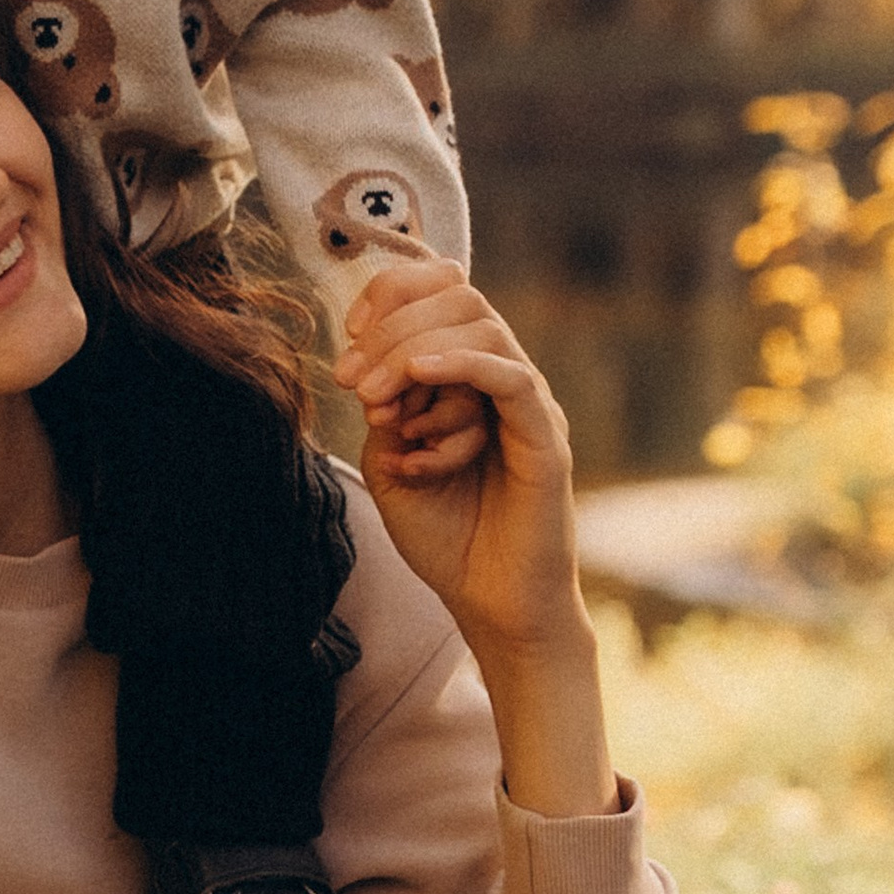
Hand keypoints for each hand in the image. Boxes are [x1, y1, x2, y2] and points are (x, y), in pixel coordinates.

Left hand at [335, 262, 587, 660]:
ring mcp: (527, 404)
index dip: (393, 292)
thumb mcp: (390, 464)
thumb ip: (384, 410)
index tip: (349, 332)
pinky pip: (511, 377)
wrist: (490, 602)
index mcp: (466, 377)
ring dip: (414, 354)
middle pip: (459, 298)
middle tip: (352, 380)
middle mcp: (501, 379)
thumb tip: (371, 368)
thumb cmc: (446, 537)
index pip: (444, 291)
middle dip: (393, 329)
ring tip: (378, 400)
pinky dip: (461, 365)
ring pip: (481, 328)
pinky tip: (417, 378)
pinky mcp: (543, 437)